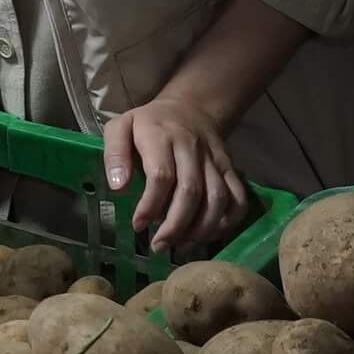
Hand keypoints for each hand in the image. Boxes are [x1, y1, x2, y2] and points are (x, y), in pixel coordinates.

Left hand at [105, 96, 256, 254]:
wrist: (191, 107)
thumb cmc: (148, 123)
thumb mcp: (120, 127)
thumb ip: (114, 154)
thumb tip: (117, 187)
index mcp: (160, 137)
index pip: (161, 175)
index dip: (150, 205)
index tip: (138, 225)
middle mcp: (190, 148)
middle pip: (191, 191)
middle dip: (175, 225)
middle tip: (159, 246)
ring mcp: (214, 159)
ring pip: (217, 198)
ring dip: (201, 228)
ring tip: (182, 246)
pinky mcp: (230, 168)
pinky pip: (238, 197)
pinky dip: (229, 221)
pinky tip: (211, 235)